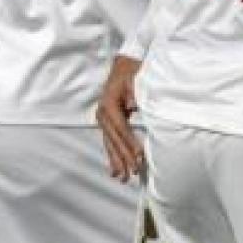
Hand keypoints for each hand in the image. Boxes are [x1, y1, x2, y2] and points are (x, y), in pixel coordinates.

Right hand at [97, 55, 145, 180]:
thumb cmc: (132, 72)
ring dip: (117, 161)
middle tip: (134, 173)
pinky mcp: (107, 123)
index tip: (140, 156)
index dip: (130, 143)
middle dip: (124, 157)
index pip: (122, 128)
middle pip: (115, 140)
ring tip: (123, 178)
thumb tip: (132, 106)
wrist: (124, 64)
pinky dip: (113, 156)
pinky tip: (115, 170)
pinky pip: (110, 142)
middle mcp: (103, 114)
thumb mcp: (136, 79)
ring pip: (110, 144)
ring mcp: (103, 119)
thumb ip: (135, 92)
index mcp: (109, 104)